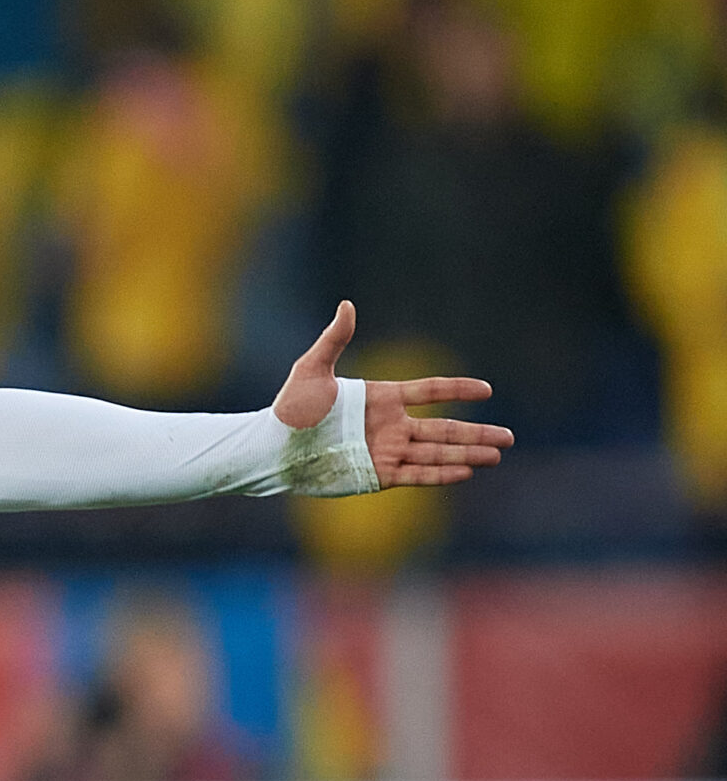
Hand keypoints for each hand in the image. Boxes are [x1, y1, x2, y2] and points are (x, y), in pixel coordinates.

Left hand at [272, 301, 510, 487]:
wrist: (271, 447)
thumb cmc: (289, 408)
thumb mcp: (311, 369)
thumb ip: (334, 340)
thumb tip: (347, 305)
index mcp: (381, 398)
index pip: (430, 392)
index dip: (458, 390)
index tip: (487, 390)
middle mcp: (390, 426)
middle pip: (444, 429)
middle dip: (476, 433)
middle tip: (509, 438)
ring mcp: (385, 451)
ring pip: (436, 453)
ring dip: (466, 454)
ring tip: (496, 456)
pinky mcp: (376, 475)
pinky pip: (416, 474)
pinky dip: (440, 474)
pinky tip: (465, 472)